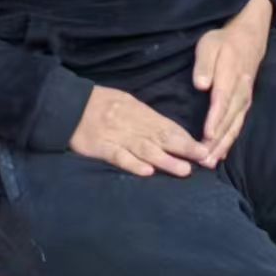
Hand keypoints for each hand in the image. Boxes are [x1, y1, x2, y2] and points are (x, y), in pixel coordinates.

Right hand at [68, 86, 208, 177]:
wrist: (68, 104)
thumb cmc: (100, 103)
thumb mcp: (126, 103)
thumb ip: (147, 118)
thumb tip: (171, 132)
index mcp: (139, 111)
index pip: (168, 126)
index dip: (188, 138)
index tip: (207, 148)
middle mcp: (131, 124)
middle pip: (162, 136)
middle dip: (185, 148)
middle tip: (205, 158)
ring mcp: (116, 136)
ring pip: (144, 149)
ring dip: (165, 160)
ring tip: (184, 170)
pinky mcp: (100, 148)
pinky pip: (118, 156)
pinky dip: (132, 164)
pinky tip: (146, 172)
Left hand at [191, 0, 272, 168]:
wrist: (249, 38)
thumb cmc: (224, 41)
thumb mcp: (209, 44)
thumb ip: (204, 64)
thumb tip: (200, 85)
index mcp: (230, 76)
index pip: (222, 101)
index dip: (215, 119)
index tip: (206, 135)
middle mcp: (240, 92)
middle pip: (229, 120)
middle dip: (217, 141)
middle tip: (203, 159)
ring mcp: (245, 99)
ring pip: (235, 126)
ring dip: (223, 145)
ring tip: (210, 162)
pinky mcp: (245, 104)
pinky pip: (238, 125)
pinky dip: (230, 140)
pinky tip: (221, 153)